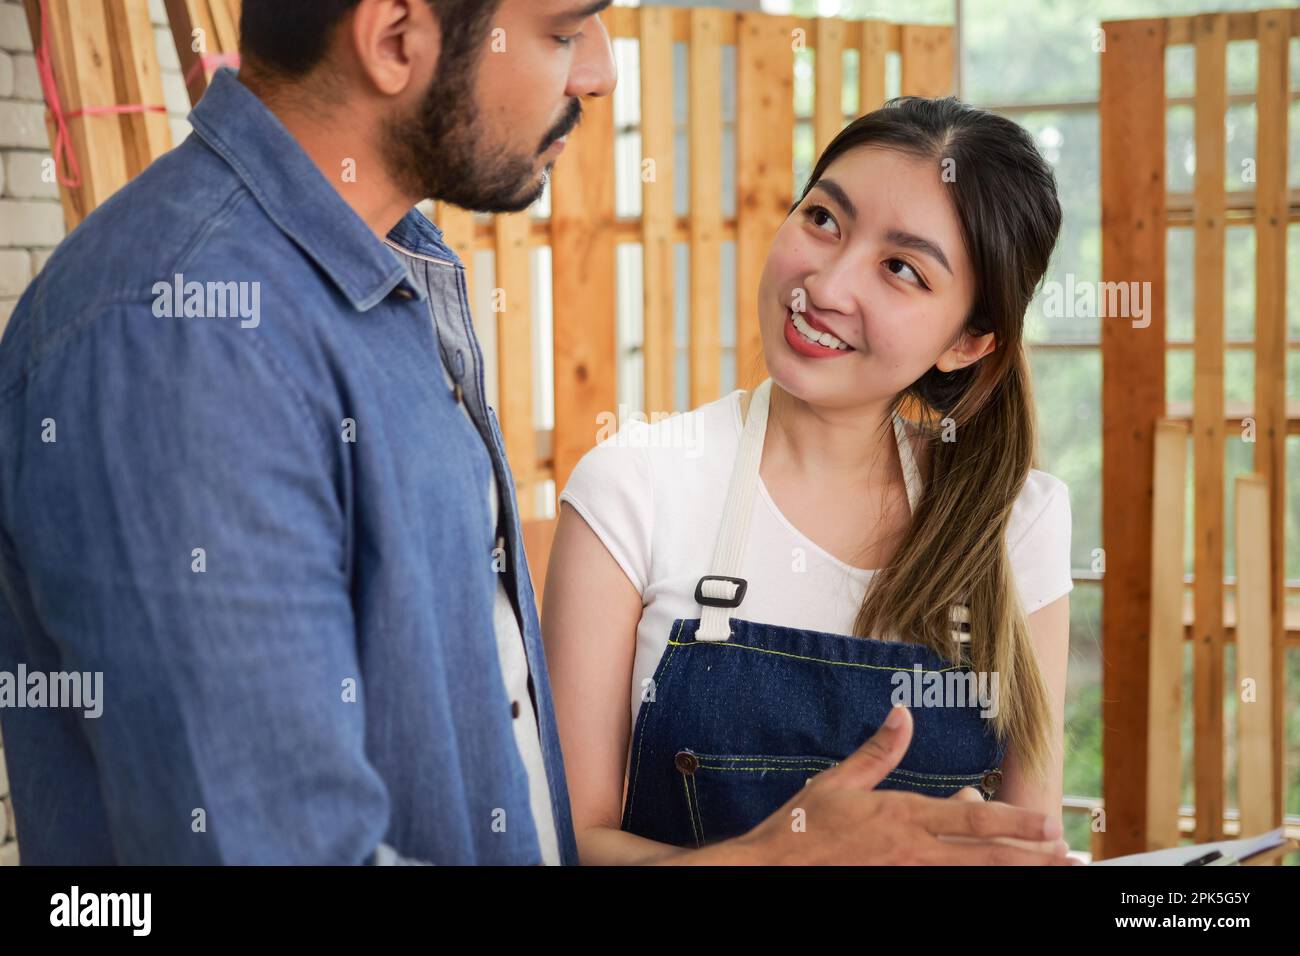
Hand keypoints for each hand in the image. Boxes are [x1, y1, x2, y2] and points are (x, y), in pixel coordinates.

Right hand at [732, 705, 1076, 864]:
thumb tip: (901, 714)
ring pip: (972, 875)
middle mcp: (913, 851)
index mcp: (902, 816)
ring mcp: (907, 876)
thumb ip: (878, 751)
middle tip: (1064, 852)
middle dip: (1029, 854)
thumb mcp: (838, 781)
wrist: (771, 868)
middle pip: (984, 855)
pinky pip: (944, 888)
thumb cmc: (801, 828)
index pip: (971, 818)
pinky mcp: (897, 889)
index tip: (1046, 821)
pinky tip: (991, 881)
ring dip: (1011, 871)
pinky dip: (973, 882)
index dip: (1015, 821)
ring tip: (1047, 869)